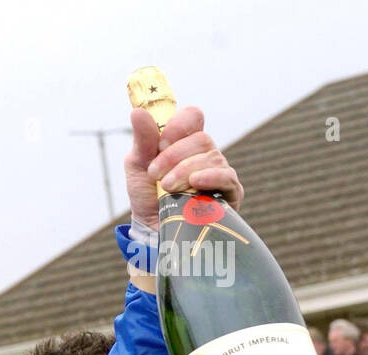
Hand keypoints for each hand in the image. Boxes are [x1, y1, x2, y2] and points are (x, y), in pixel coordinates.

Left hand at [125, 106, 243, 229]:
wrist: (151, 230)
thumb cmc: (147, 196)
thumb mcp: (138, 166)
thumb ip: (142, 140)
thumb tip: (138, 112)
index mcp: (185, 141)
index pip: (193, 117)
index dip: (179, 124)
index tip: (161, 142)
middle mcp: (205, 153)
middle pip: (201, 139)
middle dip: (174, 156)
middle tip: (155, 174)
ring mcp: (219, 172)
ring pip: (211, 157)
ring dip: (184, 171)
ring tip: (166, 188)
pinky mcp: (230, 193)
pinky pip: (226, 177)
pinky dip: (210, 177)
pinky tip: (195, 182)